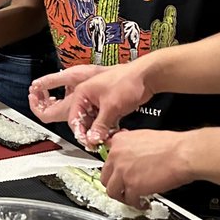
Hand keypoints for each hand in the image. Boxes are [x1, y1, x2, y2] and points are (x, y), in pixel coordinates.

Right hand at [29, 63, 151, 147]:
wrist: (145, 76)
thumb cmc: (126, 81)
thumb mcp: (111, 106)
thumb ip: (100, 125)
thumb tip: (92, 139)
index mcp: (82, 93)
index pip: (74, 118)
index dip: (80, 132)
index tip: (88, 143)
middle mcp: (88, 98)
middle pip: (84, 122)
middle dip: (92, 133)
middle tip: (99, 143)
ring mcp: (99, 103)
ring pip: (95, 123)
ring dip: (102, 132)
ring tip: (110, 137)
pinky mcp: (109, 107)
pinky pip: (105, 122)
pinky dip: (110, 129)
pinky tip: (117, 132)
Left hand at [100, 129, 194, 208]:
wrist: (183, 153)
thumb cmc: (171, 146)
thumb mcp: (143, 137)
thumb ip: (130, 148)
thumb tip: (130, 158)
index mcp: (119, 142)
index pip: (108, 160)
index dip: (115, 170)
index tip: (119, 176)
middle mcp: (116, 156)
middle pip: (105, 177)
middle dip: (115, 185)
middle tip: (124, 189)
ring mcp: (123, 172)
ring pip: (112, 191)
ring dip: (122, 197)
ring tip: (133, 199)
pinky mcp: (133, 187)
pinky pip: (129, 200)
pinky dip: (136, 204)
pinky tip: (143, 203)